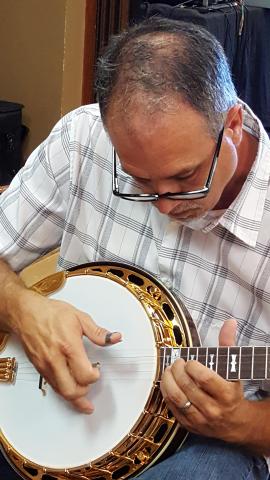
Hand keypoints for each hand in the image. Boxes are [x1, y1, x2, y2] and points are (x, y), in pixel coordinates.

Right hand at [14, 289, 121, 412]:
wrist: (26, 313)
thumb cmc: (50, 313)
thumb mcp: (80, 318)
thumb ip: (98, 333)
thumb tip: (114, 338)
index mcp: (68, 346)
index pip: (84, 374)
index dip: (95, 376)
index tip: (97, 370)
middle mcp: (55, 359)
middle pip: (71, 390)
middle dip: (85, 392)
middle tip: (91, 384)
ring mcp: (45, 366)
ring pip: (61, 392)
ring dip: (74, 396)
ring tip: (84, 394)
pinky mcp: (39, 368)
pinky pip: (52, 386)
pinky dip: (63, 390)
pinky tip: (70, 388)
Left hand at [160, 319, 249, 442]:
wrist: (234, 423)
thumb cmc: (232, 392)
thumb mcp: (233, 368)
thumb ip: (228, 344)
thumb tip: (229, 323)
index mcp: (226, 394)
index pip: (205, 378)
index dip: (193, 366)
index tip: (190, 361)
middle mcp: (213, 409)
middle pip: (188, 386)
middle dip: (177, 370)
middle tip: (176, 363)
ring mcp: (200, 419)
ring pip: (177, 398)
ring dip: (168, 381)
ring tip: (169, 371)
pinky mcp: (189, 425)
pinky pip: (171, 408)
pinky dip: (166, 393)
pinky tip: (167, 383)